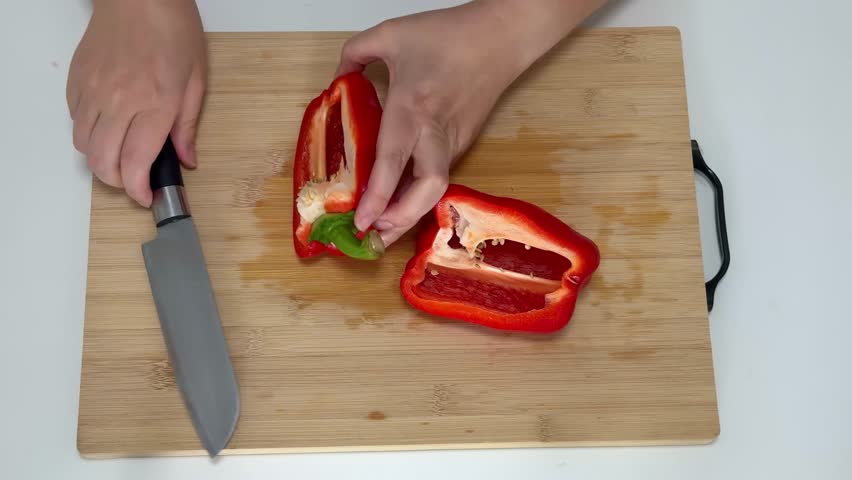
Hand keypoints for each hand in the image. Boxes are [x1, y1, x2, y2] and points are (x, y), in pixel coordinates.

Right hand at [66, 0, 205, 206]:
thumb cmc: (172, 30)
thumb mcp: (195, 81)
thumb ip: (187, 126)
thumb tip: (186, 159)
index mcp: (154, 104)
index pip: (136, 163)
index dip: (139, 189)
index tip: (146, 196)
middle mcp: (119, 101)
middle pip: (103, 163)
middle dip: (118, 182)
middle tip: (134, 181)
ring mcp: (93, 91)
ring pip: (84, 146)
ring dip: (101, 161)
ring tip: (121, 157)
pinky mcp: (76, 81)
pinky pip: (75, 121)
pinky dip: (89, 135)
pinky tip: (108, 129)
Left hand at [336, 2, 521, 245]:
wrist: (502, 37)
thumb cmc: (449, 34)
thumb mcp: (390, 33)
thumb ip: (354, 54)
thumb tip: (337, 82)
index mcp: (413, 107)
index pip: (393, 162)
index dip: (377, 197)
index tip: (360, 222)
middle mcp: (435, 133)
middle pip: (426, 190)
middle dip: (401, 220)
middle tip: (374, 236)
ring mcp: (454, 141)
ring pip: (434, 188)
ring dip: (410, 212)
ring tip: (383, 227)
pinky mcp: (464, 142)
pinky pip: (439, 174)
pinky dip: (419, 192)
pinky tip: (401, 197)